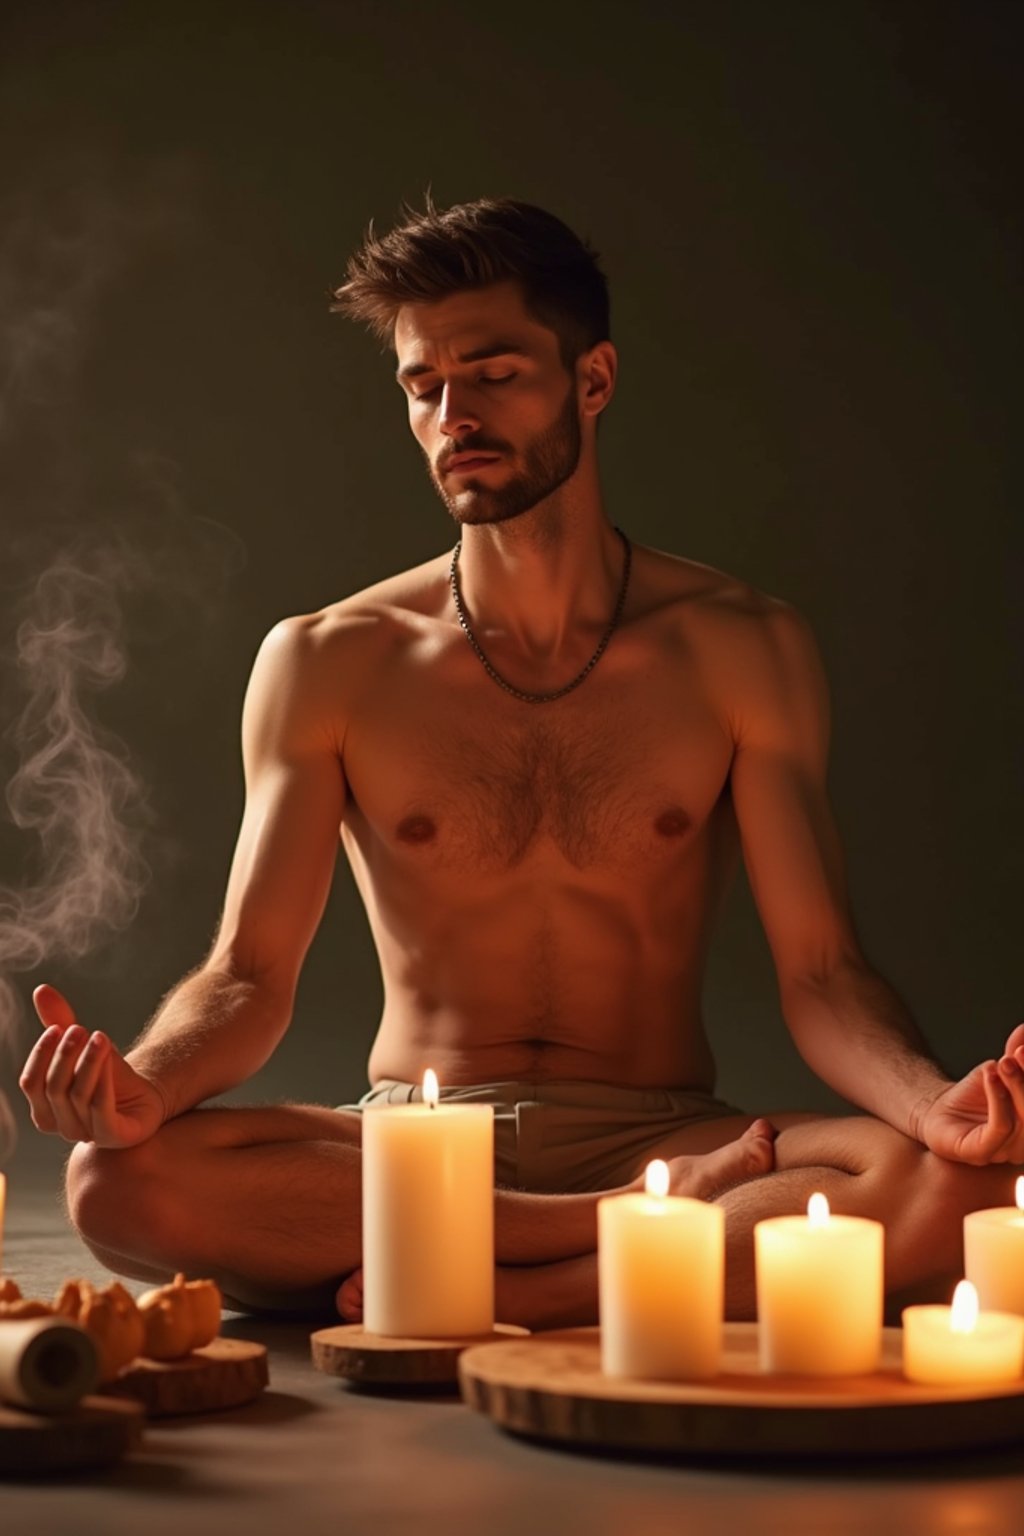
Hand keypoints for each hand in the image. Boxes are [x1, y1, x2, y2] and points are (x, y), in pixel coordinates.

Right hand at [19, 984, 166, 1148]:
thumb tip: (41, 989)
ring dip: (88, 1063)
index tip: (57, 1028)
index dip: (40, 1055)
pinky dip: (103, 1083)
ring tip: (100, 1037)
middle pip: (54, 1088)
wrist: (146, 1095)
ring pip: (78, 1096)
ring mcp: (86, 1136)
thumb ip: (60, 1022)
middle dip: (65, 1056)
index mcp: (44, 1109)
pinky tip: (109, 1058)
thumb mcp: (82, 1047)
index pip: (30, 1083)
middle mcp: (60, 1126)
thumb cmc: (108, 1073)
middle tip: (80, 1029)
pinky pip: (102, 1112)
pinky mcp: (113, 1138)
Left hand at [918, 1024, 1023, 1164]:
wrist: (938, 1110)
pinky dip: (998, 1099)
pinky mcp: (981, 1154)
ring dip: (1017, 1086)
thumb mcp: (1000, 1070)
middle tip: (1016, 1055)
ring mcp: (1007, 1153)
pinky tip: (991, 1076)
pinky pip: (998, 1130)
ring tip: (1003, 1063)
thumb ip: (1016, 1055)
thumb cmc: (976, 1094)